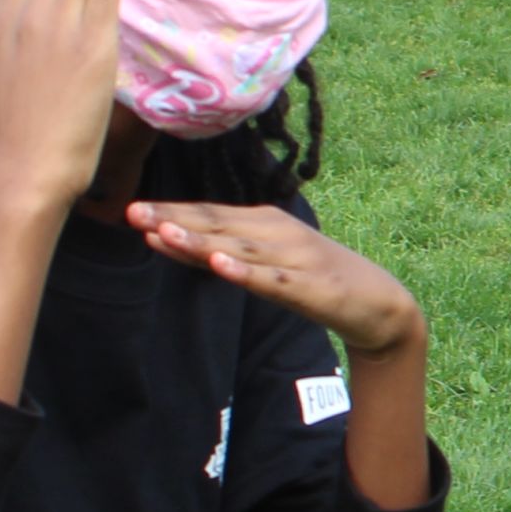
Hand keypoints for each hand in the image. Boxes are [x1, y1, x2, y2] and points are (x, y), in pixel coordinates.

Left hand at [125, 200, 425, 361]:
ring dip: (200, 240)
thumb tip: (170, 238)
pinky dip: (245, 272)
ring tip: (164, 233)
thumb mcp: (267, 262)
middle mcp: (277, 233)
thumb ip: (225, 250)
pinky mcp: (310, 286)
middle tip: (132, 212)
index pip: (211, 214)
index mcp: (266, 222)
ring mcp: (294, 258)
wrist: (380, 303)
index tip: (130, 208)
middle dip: (174, 219)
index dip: (172, 211)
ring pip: (239, 248)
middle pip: (218, 225)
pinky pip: (271, 280)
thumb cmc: (316, 280)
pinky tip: (221, 265)